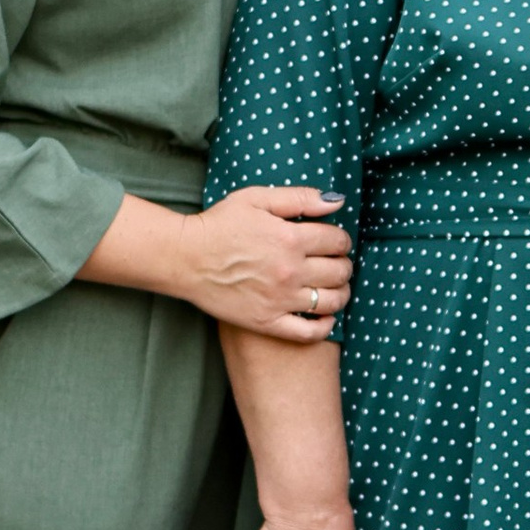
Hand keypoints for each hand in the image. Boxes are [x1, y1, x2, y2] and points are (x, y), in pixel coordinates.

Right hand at [180, 187, 352, 341]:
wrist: (185, 257)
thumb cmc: (219, 224)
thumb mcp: (257, 199)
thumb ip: (299, 198)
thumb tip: (336, 202)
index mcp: (291, 239)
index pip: (338, 241)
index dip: (342, 240)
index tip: (335, 242)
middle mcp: (290, 271)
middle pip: (339, 272)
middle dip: (344, 265)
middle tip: (336, 263)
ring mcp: (280, 300)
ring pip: (332, 301)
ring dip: (341, 293)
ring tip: (334, 287)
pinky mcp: (267, 322)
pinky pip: (309, 332)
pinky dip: (325, 326)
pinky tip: (325, 316)